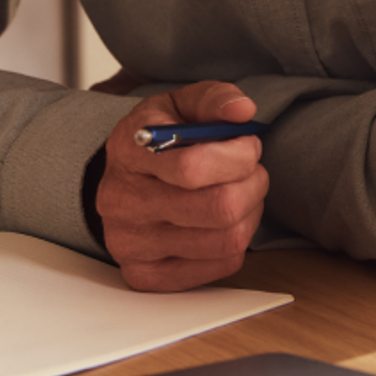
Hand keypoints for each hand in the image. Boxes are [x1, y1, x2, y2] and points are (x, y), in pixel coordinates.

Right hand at [92, 81, 267, 291]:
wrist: (122, 181)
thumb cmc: (158, 142)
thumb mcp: (179, 105)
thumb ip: (213, 99)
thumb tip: (242, 111)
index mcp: (128, 153)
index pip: (192, 167)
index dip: (238, 156)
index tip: (247, 145)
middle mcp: (122, 202)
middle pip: (218, 208)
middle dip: (253, 185)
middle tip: (251, 172)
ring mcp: (131, 244)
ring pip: (227, 240)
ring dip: (250, 214)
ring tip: (240, 193)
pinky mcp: (146, 275)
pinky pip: (221, 267)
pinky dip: (237, 243)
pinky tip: (225, 223)